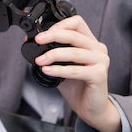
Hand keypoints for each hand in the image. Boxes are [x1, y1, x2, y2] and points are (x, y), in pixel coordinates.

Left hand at [33, 16, 121, 131]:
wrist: (91, 109)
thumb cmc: (77, 87)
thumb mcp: (62, 65)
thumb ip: (51, 52)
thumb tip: (31, 40)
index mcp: (90, 43)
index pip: (78, 22)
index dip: (61, 24)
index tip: (44, 32)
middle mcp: (98, 49)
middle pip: (74, 35)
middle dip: (53, 36)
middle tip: (39, 41)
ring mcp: (101, 61)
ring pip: (74, 52)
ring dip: (53, 54)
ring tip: (40, 60)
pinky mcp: (100, 75)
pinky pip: (76, 70)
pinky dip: (59, 70)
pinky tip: (47, 70)